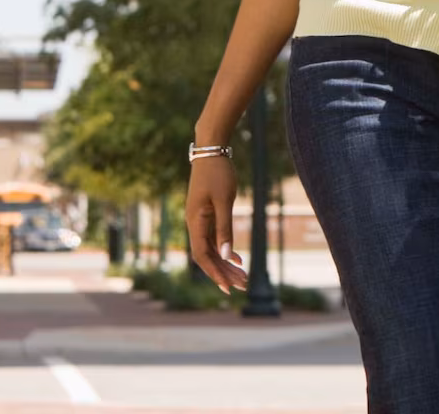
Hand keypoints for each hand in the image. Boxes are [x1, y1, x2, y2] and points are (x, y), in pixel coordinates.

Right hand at [184, 155, 245, 293]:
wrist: (211, 151)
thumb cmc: (218, 173)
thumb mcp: (224, 201)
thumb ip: (225, 228)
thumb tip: (227, 255)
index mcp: (195, 222)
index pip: (202, 255)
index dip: (214, 272)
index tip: (227, 287)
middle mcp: (194, 224)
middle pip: (207, 256)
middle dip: (224, 272)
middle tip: (243, 286)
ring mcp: (199, 220)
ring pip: (212, 249)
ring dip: (226, 263)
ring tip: (243, 277)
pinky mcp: (206, 215)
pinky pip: (214, 239)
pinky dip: (226, 250)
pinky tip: (238, 259)